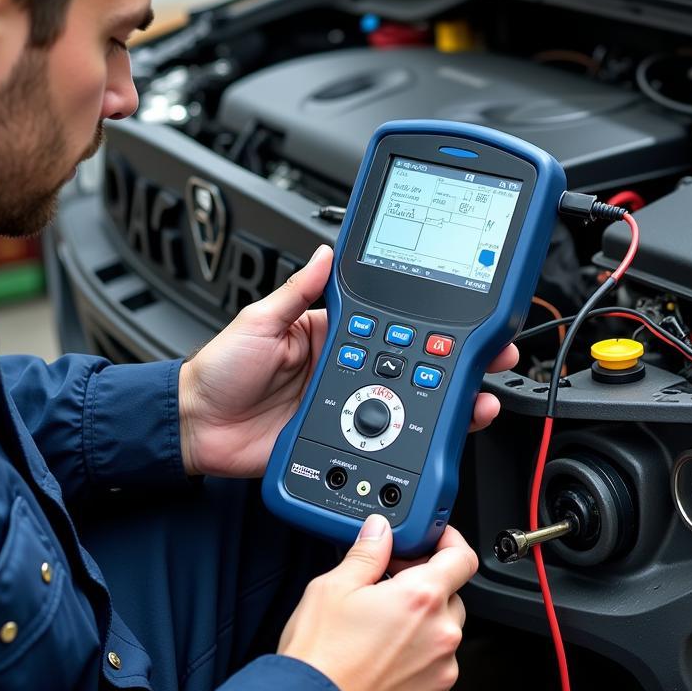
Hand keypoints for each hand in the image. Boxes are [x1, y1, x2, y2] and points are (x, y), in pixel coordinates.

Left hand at [177, 244, 518, 476]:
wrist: (198, 426)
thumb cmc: (220, 371)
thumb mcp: (258, 320)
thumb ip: (298, 290)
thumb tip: (329, 250)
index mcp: (331, 333)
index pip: (390, 322)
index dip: (427, 318)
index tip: (461, 311)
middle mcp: (347, 368)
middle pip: (414, 364)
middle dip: (459, 360)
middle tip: (493, 356)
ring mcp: (348, 405)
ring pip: (410, 403)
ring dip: (450, 400)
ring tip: (478, 397)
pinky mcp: (342, 438)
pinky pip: (386, 439)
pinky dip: (418, 439)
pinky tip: (443, 434)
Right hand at [278, 514, 477, 690]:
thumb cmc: (319, 658)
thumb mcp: (332, 588)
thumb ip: (367, 554)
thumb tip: (380, 532)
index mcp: (421, 598)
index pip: (462, 558)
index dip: (450, 543)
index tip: (437, 543)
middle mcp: (441, 636)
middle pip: (450, 599)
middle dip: (424, 591)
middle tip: (388, 593)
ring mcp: (441, 675)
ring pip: (443, 640)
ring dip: (421, 632)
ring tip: (378, 637)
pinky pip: (435, 677)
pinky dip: (417, 669)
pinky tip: (383, 668)